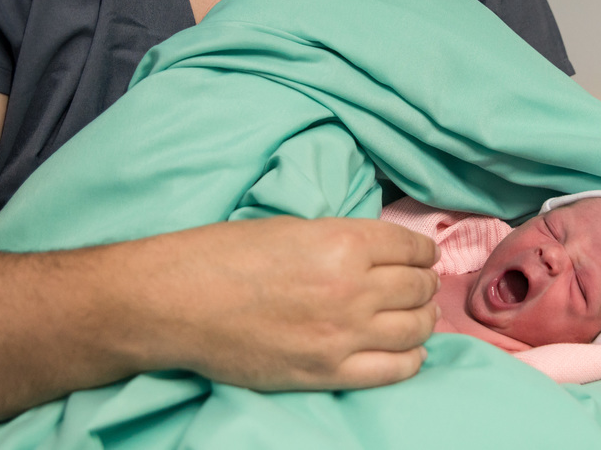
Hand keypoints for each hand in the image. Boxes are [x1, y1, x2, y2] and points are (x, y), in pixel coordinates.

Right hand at [121, 215, 440, 390]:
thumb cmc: (224, 255)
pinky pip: (394, 370)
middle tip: (420, 283)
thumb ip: (341, 241)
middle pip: (417, 287)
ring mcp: (343, 336)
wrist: (177, 302)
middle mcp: (352, 289)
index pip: (410, 248)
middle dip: (423, 282)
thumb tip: (378, 253)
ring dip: (423, 318)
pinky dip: (410, 358)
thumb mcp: (292, 228)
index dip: (422, 251)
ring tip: (420, 315)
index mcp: (343, 243)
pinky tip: (408, 350)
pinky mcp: (327, 372)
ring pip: (415, 328)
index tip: (422, 255)